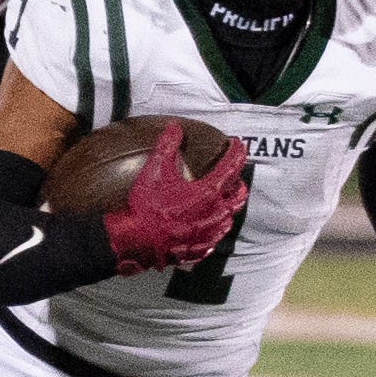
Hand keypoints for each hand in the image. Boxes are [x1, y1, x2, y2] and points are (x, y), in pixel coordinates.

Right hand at [105, 122, 248, 275]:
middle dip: (239, 183)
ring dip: (230, 206)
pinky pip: (216, 238)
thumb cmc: (146, 208)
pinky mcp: (199, 248)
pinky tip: (211, 225)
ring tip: (225, 199)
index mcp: (207, 193)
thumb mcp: (154, 171)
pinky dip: (217, 228)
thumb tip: (174, 128)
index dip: (237, 153)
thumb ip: (167, 146)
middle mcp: (213, 213)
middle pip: (238, 196)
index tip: (238, 144)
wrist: (136, 242)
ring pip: (229, 218)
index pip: (231, 168)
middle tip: (234, 175)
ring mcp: (208, 233)